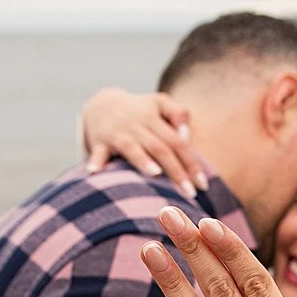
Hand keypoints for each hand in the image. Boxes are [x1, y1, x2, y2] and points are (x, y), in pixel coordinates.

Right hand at [82, 88, 206, 198]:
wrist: (100, 104)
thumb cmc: (138, 110)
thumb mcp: (160, 103)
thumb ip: (178, 114)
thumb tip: (186, 137)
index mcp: (154, 118)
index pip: (178, 141)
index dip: (191, 162)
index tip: (202, 184)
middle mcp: (137, 125)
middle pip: (160, 148)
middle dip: (176, 171)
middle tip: (189, 194)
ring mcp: (117, 134)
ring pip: (132, 148)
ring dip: (142, 160)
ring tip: (155, 174)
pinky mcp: (99, 142)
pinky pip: (97, 153)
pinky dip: (95, 162)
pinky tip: (94, 172)